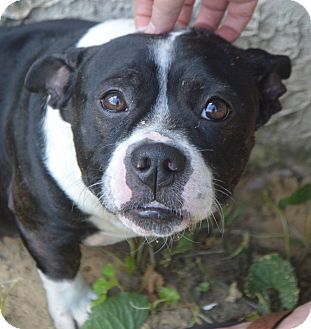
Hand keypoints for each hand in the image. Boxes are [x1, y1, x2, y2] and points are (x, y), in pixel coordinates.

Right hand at [134, 0, 257, 41]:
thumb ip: (162, 6)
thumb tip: (154, 29)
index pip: (149, 0)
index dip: (147, 19)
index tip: (149, 39)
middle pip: (180, 8)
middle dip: (177, 28)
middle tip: (175, 45)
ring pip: (209, 11)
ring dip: (203, 31)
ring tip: (196, 46)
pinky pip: (237, 10)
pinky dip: (231, 27)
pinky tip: (221, 39)